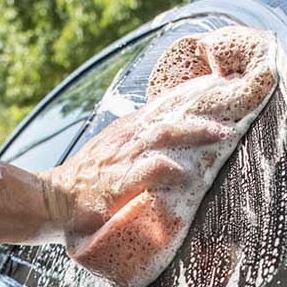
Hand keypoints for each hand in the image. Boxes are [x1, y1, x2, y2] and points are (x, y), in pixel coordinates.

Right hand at [44, 26, 276, 286]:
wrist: (52, 198)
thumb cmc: (86, 181)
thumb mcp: (113, 152)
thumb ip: (140, 143)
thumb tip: (173, 139)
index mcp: (128, 129)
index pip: (165, 104)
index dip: (195, 95)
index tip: (224, 88)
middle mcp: (128, 138)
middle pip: (170, 115)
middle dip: (203, 110)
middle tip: (234, 108)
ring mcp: (122, 159)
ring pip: (163, 135)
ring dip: (194, 131)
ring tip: (222, 133)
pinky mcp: (117, 183)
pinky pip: (147, 170)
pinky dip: (169, 168)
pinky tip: (188, 172)